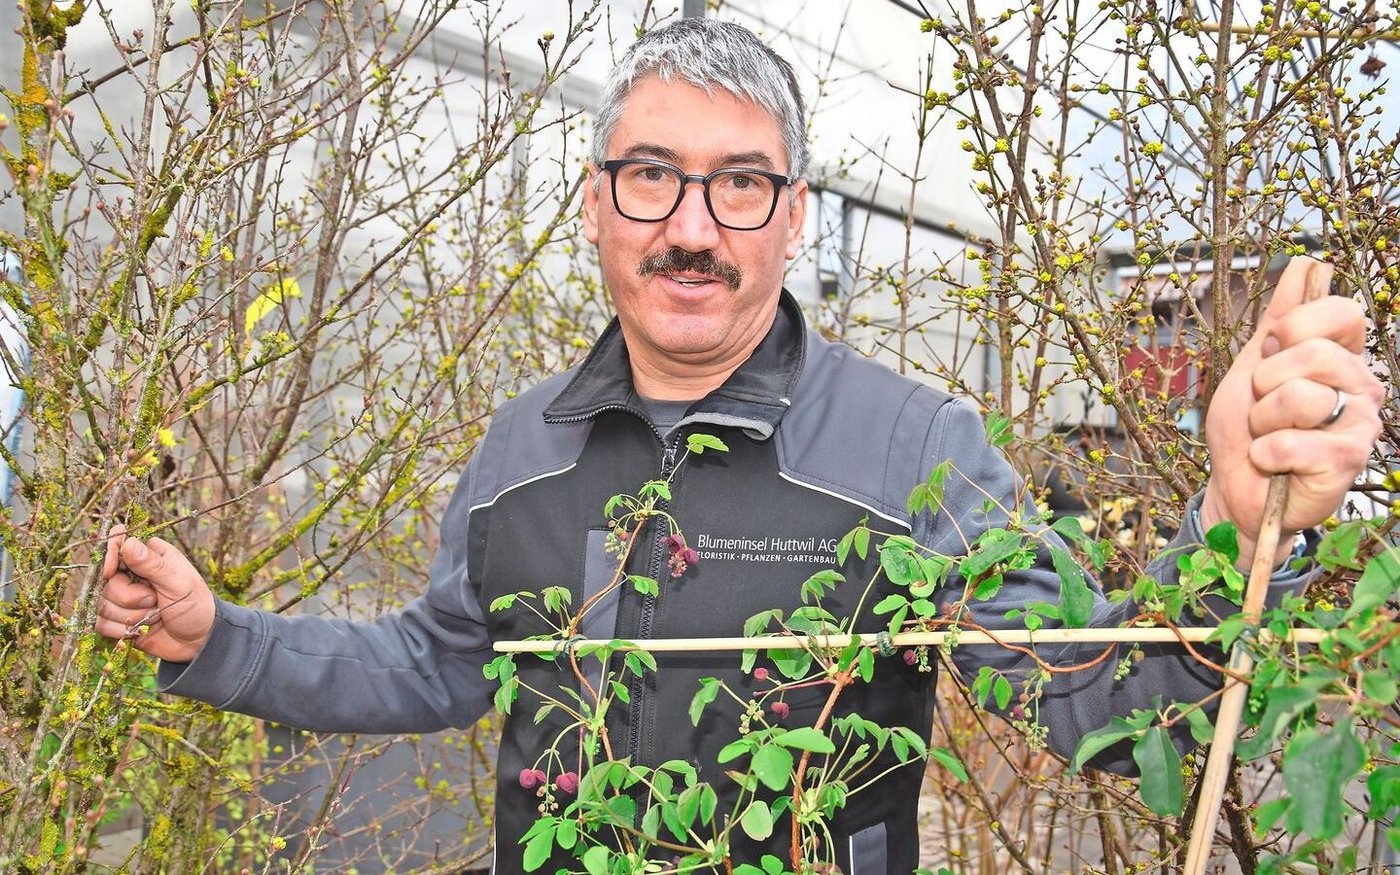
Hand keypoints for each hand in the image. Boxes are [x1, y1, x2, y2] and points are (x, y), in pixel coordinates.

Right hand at [95, 524, 215, 662]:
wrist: (197, 641)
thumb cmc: (195, 607)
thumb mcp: (179, 584)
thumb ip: (153, 564)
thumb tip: (127, 543)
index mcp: (150, 556)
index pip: (117, 543)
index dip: (109, 556)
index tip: (112, 572)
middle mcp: (132, 573)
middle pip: (105, 579)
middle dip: (129, 597)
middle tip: (155, 601)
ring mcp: (122, 596)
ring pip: (101, 602)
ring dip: (129, 615)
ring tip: (154, 617)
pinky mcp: (115, 618)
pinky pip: (100, 622)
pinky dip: (120, 630)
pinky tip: (140, 630)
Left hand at [1201, 257, 1383, 567]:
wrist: (1237, 487)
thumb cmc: (1247, 429)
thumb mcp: (1252, 364)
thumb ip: (1281, 316)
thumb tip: (1309, 262)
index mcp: (1342, 356)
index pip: (1340, 311)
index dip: (1294, 328)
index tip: (1270, 355)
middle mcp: (1362, 385)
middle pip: (1313, 353)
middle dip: (1266, 381)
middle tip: (1264, 407)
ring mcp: (1360, 424)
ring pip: (1300, 397)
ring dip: (1263, 421)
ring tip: (1269, 436)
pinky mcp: (1347, 461)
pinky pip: (1292, 442)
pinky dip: (1266, 453)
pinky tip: (1273, 463)